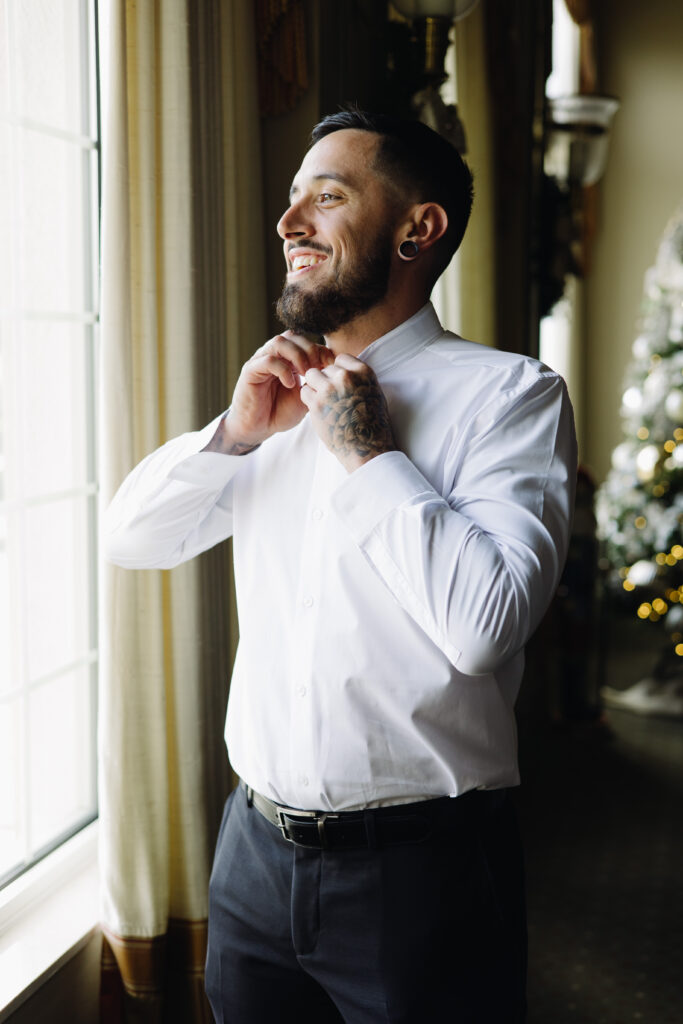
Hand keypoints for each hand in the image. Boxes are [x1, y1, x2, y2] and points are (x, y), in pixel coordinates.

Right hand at [204, 332, 334, 453]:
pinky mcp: (250, 370)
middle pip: (293, 336)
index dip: (321, 351)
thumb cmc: (280, 412)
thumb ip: (315, 381)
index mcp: (288, 359)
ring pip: (279, 342)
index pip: (306, 342)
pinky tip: (291, 384)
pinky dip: (283, 369)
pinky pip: (267, 360)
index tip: (332, 366)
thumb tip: (330, 369)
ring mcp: (261, 360)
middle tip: (318, 369)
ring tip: (305, 374)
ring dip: (297, 355)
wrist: (258, 428)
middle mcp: (274, 355)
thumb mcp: (305, 396)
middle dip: (310, 350)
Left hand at [300, 353, 396, 471]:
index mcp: (363, 372)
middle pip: (325, 368)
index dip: (337, 371)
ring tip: (322, 401)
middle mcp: (346, 377)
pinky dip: (308, 399)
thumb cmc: (372, 423)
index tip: (338, 383)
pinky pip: (304, 391)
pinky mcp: (317, 404)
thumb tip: (345, 370)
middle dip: (325, 380)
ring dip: (314, 386)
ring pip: (311, 375)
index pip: (340, 358)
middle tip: (330, 398)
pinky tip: (317, 409)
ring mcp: (330, 390)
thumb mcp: (374, 393)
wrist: (366, 448)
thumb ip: (360, 379)